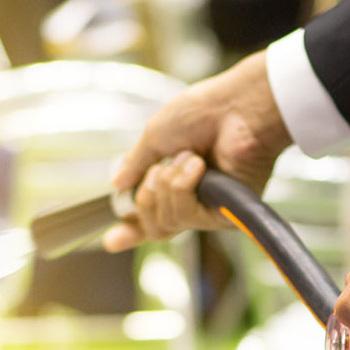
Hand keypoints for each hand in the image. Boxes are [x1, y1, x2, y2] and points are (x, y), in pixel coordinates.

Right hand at [103, 52, 291, 250]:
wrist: (238, 107)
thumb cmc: (204, 112)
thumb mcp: (156, 134)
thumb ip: (137, 162)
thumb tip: (117, 184)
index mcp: (176, 181)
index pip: (151, 216)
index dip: (130, 231)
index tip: (111, 241)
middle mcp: (193, 201)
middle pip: (154, 226)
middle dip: (146, 197)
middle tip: (158, 169)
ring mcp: (208, 211)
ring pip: (167, 222)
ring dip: (167, 185)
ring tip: (189, 158)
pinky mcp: (224, 217)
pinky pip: (186, 216)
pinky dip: (183, 186)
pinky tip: (199, 166)